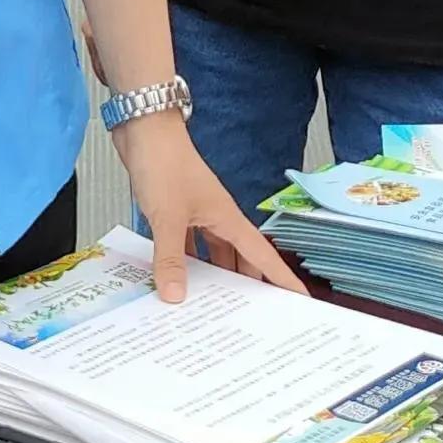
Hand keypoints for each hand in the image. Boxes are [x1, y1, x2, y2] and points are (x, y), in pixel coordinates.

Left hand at [123, 119, 304, 302]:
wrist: (143, 130)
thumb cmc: (164, 162)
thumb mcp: (168, 217)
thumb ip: (170, 258)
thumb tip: (176, 295)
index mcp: (227, 218)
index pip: (261, 255)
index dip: (281, 278)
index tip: (299, 298)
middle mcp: (216, 217)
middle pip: (239, 257)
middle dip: (248, 284)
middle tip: (254, 312)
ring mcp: (196, 213)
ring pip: (212, 251)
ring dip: (213, 273)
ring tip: (214, 302)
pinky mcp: (175, 210)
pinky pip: (185, 243)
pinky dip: (183, 260)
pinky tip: (175, 275)